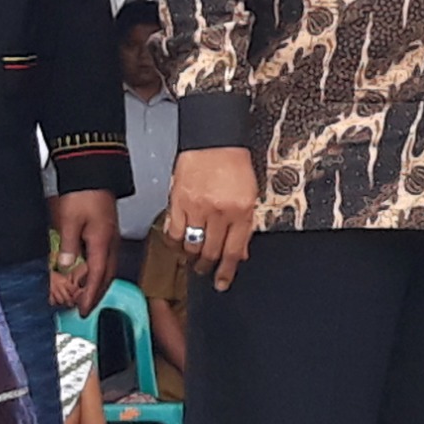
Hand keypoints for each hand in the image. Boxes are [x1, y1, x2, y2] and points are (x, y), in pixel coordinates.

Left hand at [47, 186, 118, 310]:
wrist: (92, 171)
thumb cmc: (82, 193)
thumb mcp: (69, 221)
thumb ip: (68, 247)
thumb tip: (66, 266)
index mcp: (102, 243)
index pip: (97, 278)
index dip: (90, 296)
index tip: (83, 311)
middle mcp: (110, 242)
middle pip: (106, 276)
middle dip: (97, 294)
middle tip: (85, 307)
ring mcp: (110, 236)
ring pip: (107, 267)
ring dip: (98, 282)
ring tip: (84, 292)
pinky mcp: (107, 230)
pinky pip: (105, 257)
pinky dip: (97, 269)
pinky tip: (87, 268)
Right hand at [166, 146, 260, 286]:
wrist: (214, 140)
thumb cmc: (233, 164)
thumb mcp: (250, 195)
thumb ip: (244, 225)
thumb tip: (240, 253)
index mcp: (241, 210)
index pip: (233, 251)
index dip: (227, 272)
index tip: (222, 283)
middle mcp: (219, 211)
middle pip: (211, 252)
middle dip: (207, 266)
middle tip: (205, 269)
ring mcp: (197, 208)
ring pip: (191, 246)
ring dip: (191, 257)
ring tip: (192, 257)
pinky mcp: (178, 202)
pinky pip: (173, 233)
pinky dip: (175, 243)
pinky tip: (178, 244)